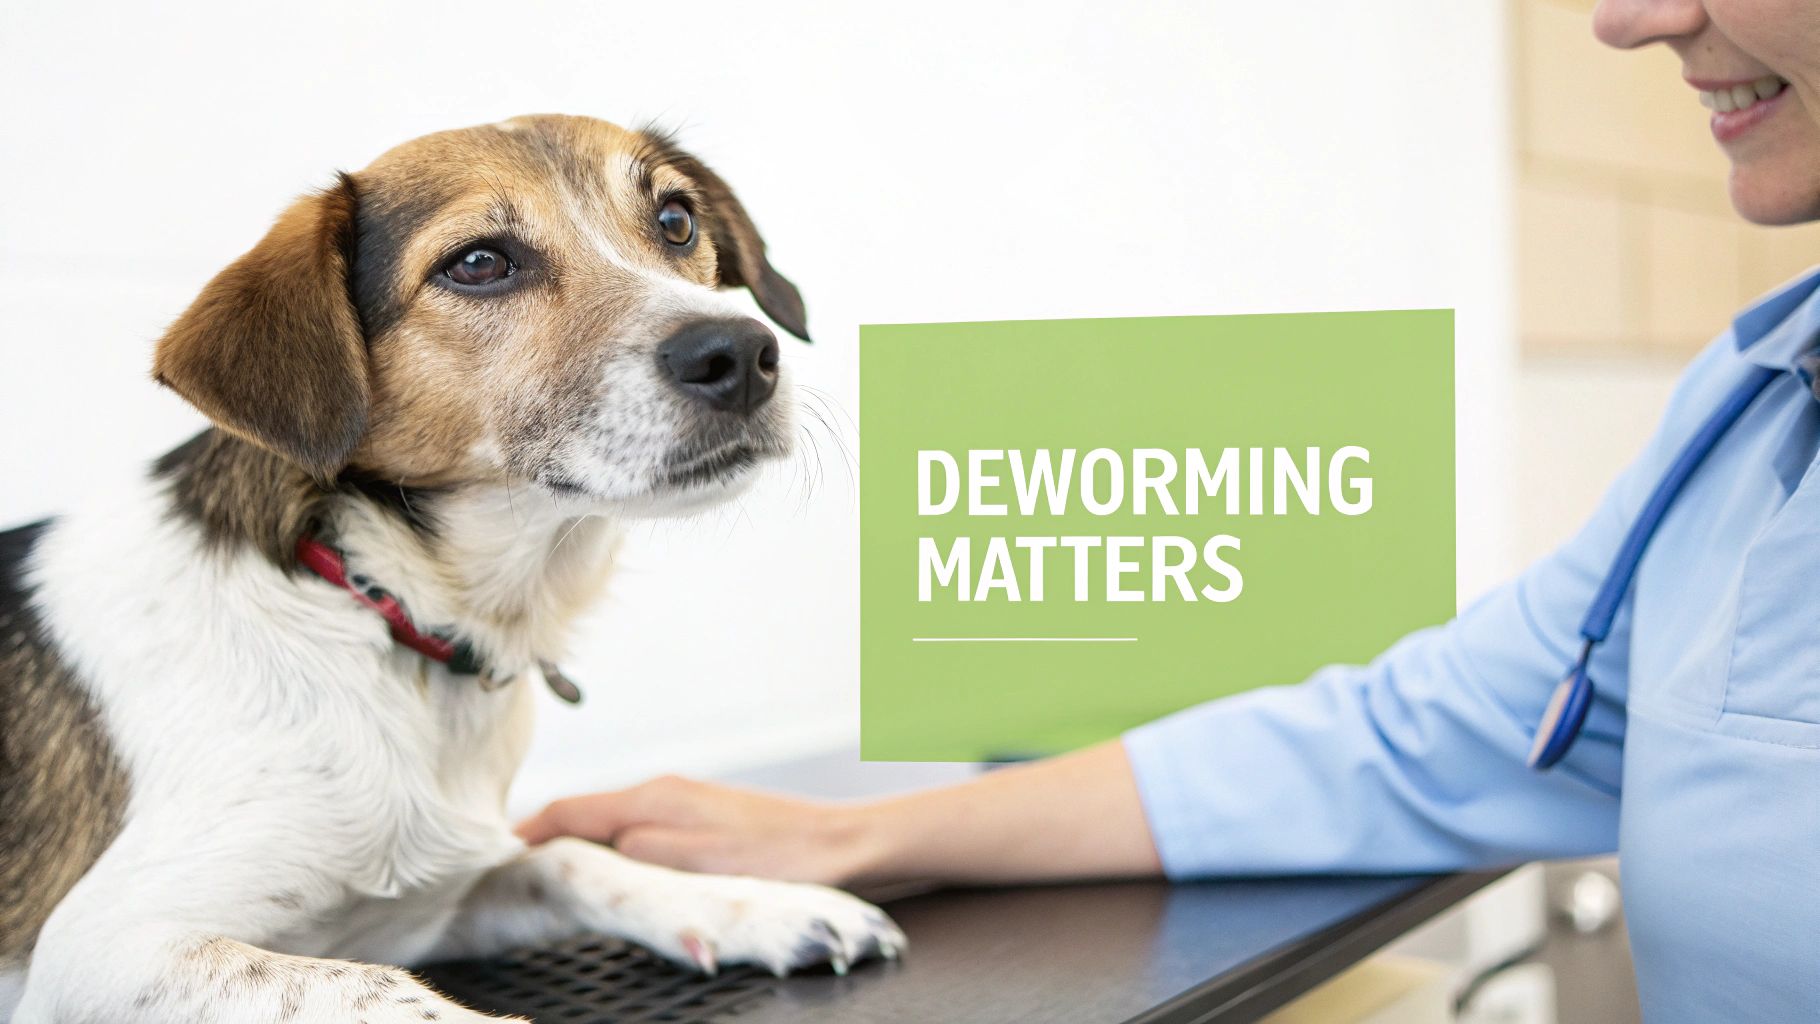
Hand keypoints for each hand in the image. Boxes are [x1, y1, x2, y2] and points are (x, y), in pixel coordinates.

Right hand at [516, 776, 882, 888]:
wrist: (846, 848)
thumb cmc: (782, 857)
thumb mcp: (697, 865)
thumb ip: (638, 856)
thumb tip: (589, 852)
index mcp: (653, 798)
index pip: (566, 810)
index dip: (525, 836)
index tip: (494, 863)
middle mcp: (663, 794)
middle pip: (583, 817)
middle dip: (547, 844)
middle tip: (515, 882)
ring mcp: (685, 808)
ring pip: (612, 828)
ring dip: (583, 852)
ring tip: (556, 885)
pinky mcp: (704, 827)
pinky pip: (640, 838)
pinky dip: (617, 857)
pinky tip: (620, 881)